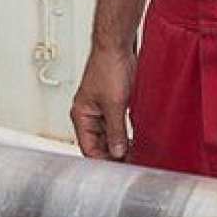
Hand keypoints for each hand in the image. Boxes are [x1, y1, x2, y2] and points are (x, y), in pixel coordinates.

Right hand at [71, 44, 135, 159]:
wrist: (118, 46)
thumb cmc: (108, 67)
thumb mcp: (114, 104)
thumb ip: (116, 131)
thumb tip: (117, 152)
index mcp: (81, 115)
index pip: (88, 148)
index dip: (103, 161)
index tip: (118, 170)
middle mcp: (88, 115)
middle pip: (98, 145)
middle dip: (112, 155)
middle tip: (129, 165)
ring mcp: (101, 110)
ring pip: (108, 137)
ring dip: (120, 146)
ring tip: (134, 157)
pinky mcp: (113, 104)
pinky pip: (117, 126)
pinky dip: (124, 135)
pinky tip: (135, 141)